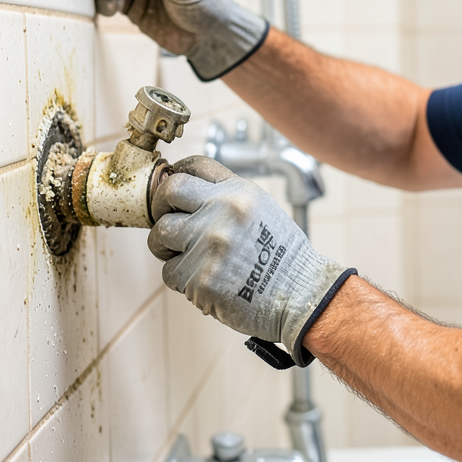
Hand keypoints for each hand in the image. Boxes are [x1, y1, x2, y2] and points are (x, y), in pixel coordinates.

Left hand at [149, 156, 354, 366]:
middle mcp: (223, 212)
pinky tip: (205, 279)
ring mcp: (210, 245)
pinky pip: (169, 273)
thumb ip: (226, 198)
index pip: (193, 166)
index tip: (174, 191)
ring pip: (160, 235)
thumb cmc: (283, 256)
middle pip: (168, 192)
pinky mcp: (200, 279)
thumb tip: (186, 193)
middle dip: (160, 206)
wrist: (301, 295)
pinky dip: (181, 279)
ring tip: (188, 256)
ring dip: (166, 247)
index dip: (177, 175)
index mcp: (239, 193)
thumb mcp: (262, 210)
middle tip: (167, 219)